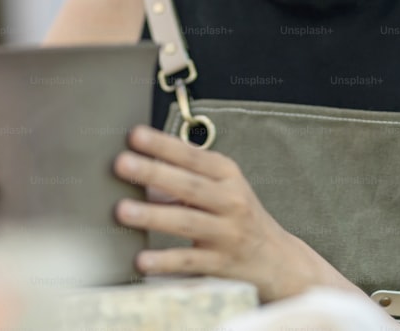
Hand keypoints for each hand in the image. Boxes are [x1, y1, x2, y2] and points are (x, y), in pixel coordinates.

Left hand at [111, 125, 317, 301]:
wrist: (278, 259)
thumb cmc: (239, 216)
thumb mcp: (222, 188)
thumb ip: (185, 177)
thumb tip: (140, 170)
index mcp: (228, 175)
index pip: (192, 157)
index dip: (164, 145)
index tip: (135, 135)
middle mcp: (231, 201)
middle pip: (189, 185)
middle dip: (154, 173)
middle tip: (121, 163)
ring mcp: (228, 233)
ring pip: (187, 222)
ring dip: (153, 215)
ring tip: (121, 210)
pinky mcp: (222, 264)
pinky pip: (189, 262)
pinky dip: (165, 261)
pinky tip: (141, 259)